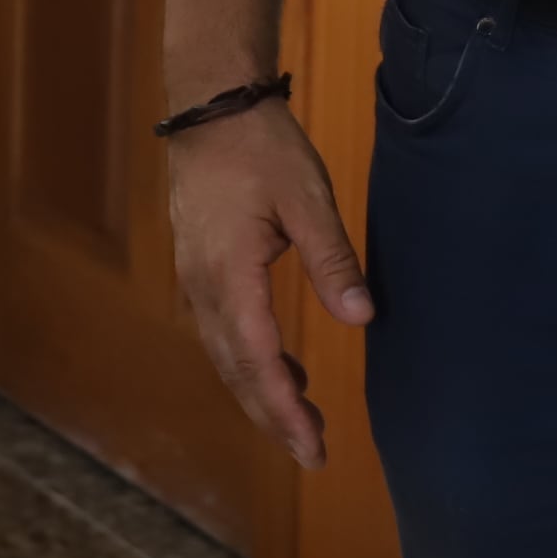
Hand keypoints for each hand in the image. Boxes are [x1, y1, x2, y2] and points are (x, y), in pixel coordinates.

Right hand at [163, 98, 376, 468]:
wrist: (212, 104)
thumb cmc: (261, 146)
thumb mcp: (307, 197)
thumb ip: (333, 259)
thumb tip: (361, 318)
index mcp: (229, 275)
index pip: (257, 360)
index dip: (283, 409)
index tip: (311, 447)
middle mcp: (204, 287)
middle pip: (235, 370)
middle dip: (272, 415)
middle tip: (312, 452)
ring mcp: (196, 278)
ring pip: (226, 354)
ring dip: (261, 391)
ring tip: (301, 422)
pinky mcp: (200, 267)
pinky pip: (223, 331)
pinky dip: (251, 360)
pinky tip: (283, 366)